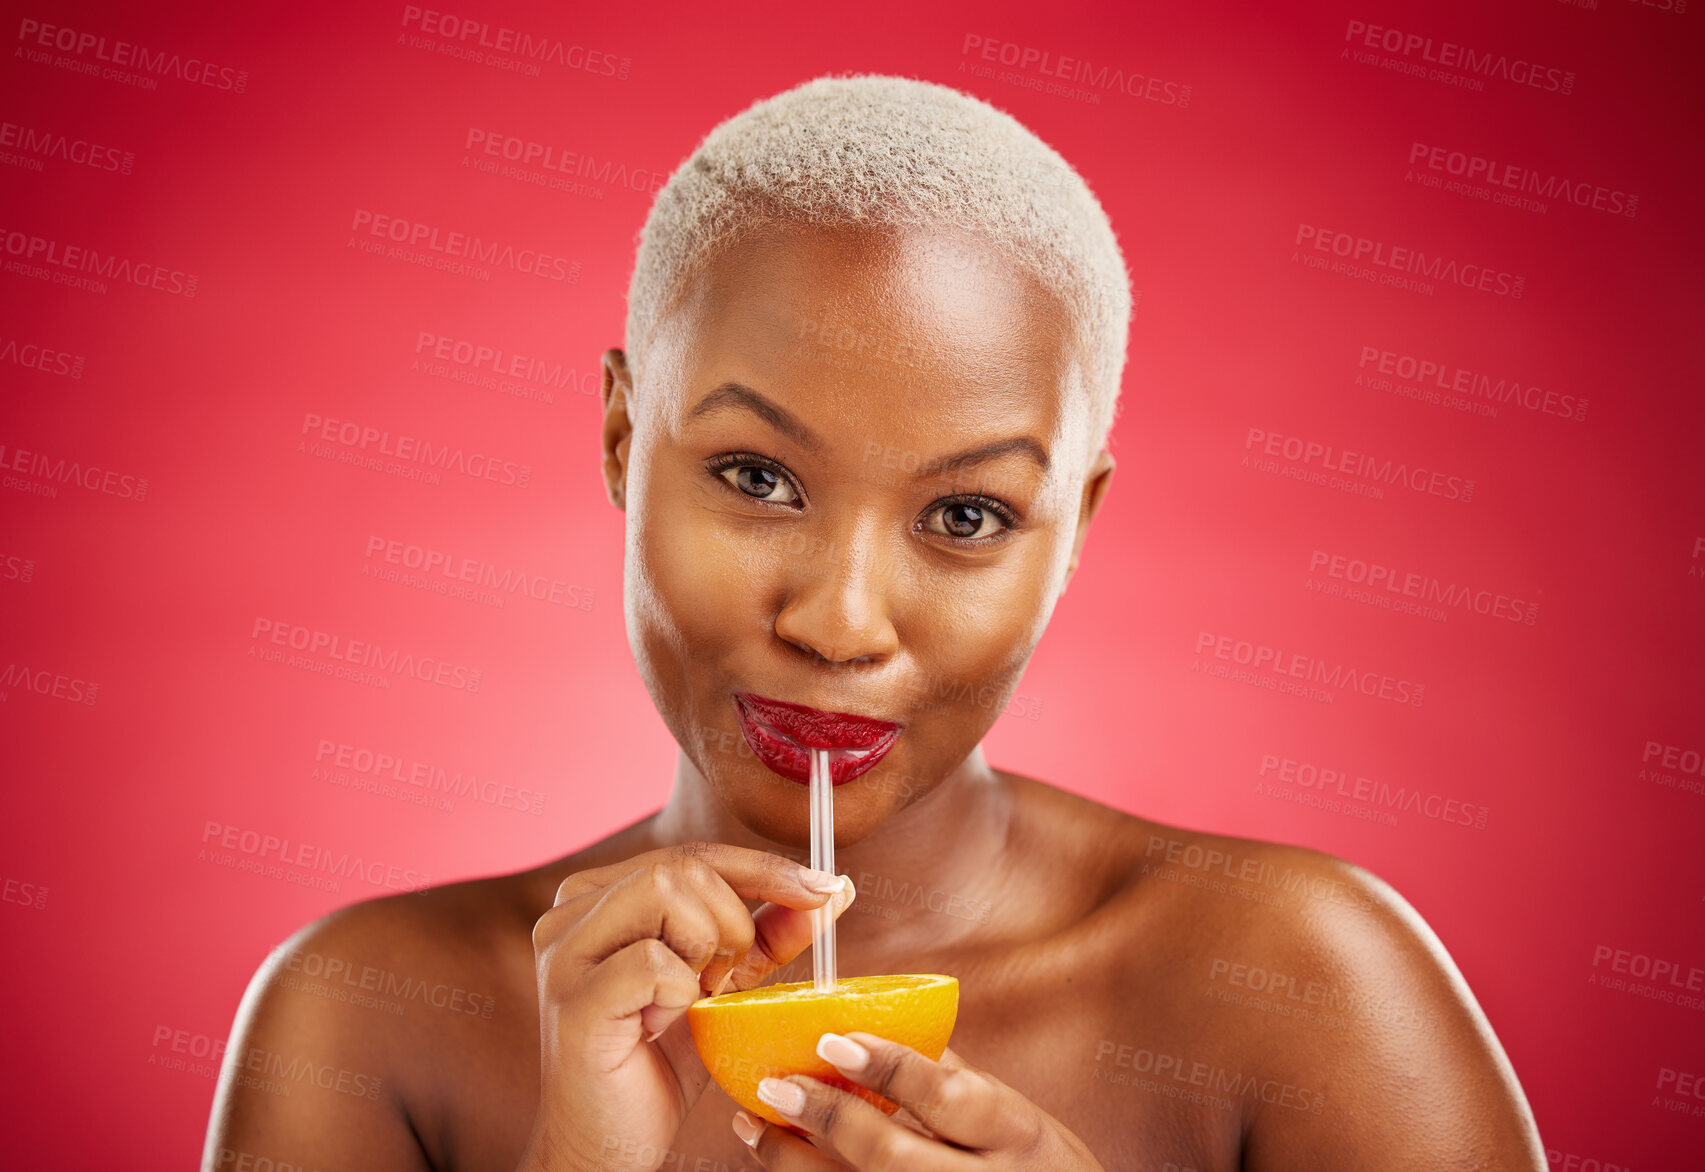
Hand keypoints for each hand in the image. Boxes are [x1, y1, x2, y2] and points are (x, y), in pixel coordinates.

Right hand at [516, 842, 855, 1171]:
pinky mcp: (572, 1002)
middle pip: (683, 866)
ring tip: (691, 1001)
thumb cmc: (657, 1065)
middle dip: (733, 923)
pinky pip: (656, 962)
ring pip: (666, 893)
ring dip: (706, 952)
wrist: (606, 1148)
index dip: (762, 867)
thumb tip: (831, 888)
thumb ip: (765, 935)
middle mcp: (567, 913)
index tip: (824, 888)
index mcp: (596, 896)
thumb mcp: (724, 988)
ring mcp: (563, 954)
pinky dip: (681, 993)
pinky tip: (661, 1026)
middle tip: (725, 984)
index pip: (692, 854)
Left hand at [732, 1033, 1104, 1169]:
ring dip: (794, 1163)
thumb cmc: (1036, 1166)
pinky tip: (780, 1163)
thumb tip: (872, 1023)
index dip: (890, 1069)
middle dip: (827, 1119)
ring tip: (751, 1124)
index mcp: (1012, 1133)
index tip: (833, 1039)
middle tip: (773, 1083)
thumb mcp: (1013, 1118)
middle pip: (893, 1158)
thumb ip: (949, 1078)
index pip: (948, 1098)